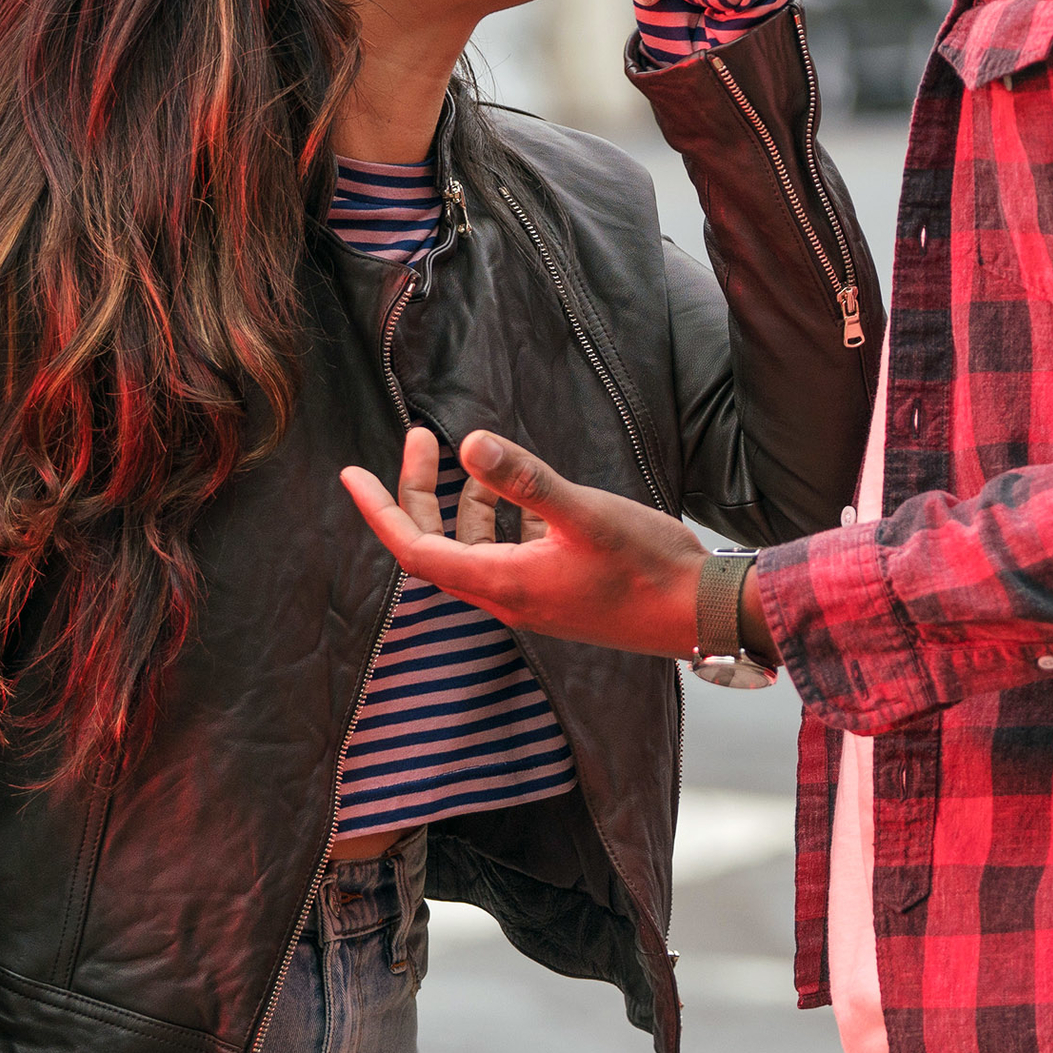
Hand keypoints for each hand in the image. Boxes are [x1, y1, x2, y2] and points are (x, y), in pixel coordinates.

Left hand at [342, 429, 707, 657]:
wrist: (701, 614)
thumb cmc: (649, 567)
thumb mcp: (584, 512)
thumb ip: (527, 479)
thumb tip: (469, 442)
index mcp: (503, 582)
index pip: (414, 549)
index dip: (378, 509)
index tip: (351, 472)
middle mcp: (508, 596)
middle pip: (436, 547)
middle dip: (419, 493)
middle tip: (420, 439)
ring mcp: (533, 597)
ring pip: (472, 549)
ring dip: (462, 504)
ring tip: (466, 457)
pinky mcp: (557, 592)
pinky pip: (507, 554)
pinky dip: (499, 519)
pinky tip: (519, 493)